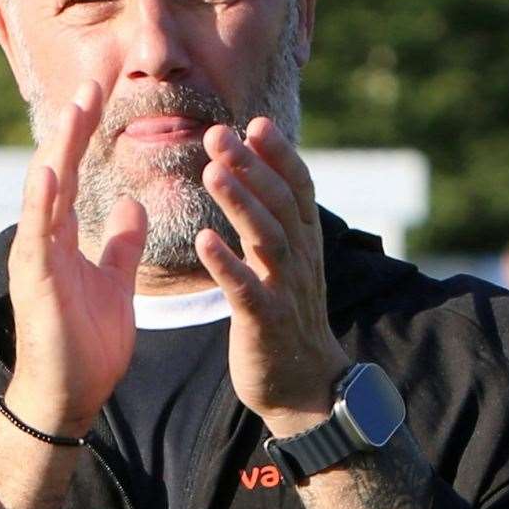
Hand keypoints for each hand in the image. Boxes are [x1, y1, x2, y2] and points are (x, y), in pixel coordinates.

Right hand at [4, 82, 146, 437]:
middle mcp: (44, 240)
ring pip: (45, 193)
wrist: (68, 398)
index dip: (84, 135)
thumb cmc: (86, 346)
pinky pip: (38, 233)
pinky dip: (41, 200)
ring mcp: (36, 258)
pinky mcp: (35, 281)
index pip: (72, 175)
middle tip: (90, 83)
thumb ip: (120, 244)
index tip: (99, 95)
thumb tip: (131, 204)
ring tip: (73, 109)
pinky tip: (49, 169)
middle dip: (73, 128)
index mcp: (62, 239)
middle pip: (57, 171)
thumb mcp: (114, 282)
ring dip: (59, 150)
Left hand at [196, 117, 350, 436]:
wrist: (303, 386)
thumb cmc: (286, 317)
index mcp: (305, 242)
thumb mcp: (286, 262)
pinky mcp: (265, 323)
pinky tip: (203, 241)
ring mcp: (285, 291)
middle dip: (252, 166)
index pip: (298, 188)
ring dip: (241, 203)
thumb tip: (253, 168)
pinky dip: (227, 264)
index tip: (255, 122)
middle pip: (280, 204)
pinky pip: (246, 290)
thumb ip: (273, 218)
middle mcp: (300, 261)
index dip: (279, 155)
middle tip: (220, 134)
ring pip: (267, 239)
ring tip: (213, 172)